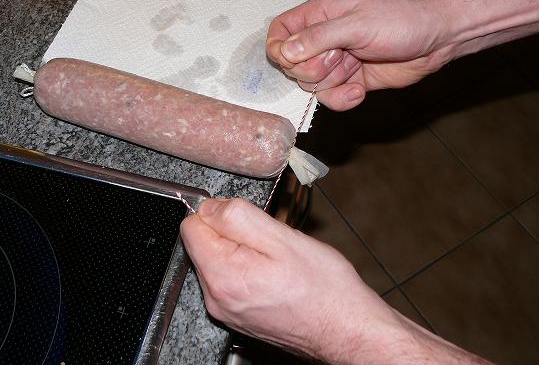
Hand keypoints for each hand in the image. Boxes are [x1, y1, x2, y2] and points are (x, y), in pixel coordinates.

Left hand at [181, 198, 410, 363]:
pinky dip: (248, 268)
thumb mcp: (282, 237)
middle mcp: (217, 298)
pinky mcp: (237, 315)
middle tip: (270, 242)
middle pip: (203, 243)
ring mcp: (226, 310)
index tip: (248, 220)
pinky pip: (230, 279)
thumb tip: (208, 207)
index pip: (191, 226)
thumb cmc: (324, 289)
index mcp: (222, 275)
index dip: (219, 212)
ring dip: (242, 251)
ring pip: (218, 260)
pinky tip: (275, 275)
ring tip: (276, 260)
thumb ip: (237, 217)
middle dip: (233, 233)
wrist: (347, 330)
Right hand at [266, 0, 452, 110]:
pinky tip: (359, 90)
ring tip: (354, 67)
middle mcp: (323, 39)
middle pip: (291, 63)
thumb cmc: (400, 21)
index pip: (280, 30)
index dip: (279, 47)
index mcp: (320, 14)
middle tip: (340, 56)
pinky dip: (342, 98)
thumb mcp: (357, 24)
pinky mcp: (348, 81)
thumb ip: (319, 37)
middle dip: (312, 68)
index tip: (291, 58)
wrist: (434, 42)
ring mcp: (334, 62)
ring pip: (310, 84)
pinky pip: (329, 98)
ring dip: (331, 82)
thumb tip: (285, 50)